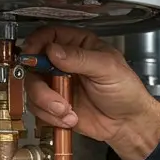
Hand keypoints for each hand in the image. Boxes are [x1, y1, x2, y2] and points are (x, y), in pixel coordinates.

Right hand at [20, 26, 159, 159]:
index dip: (36, 43)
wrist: (128, 123)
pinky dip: (50, 116)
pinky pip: (38, 109)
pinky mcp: (55, 105)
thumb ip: (80, 58)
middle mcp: (64, 63)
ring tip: (67, 111)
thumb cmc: (127, 91)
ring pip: (33, 89)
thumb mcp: (108, 68)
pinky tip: (69, 118)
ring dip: (46, 104)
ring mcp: (58, 84)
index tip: (32, 55)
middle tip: (54, 95)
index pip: (48, 35)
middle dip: (40, 85)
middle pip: (34, 65)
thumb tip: (54, 50)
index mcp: (79, 45)